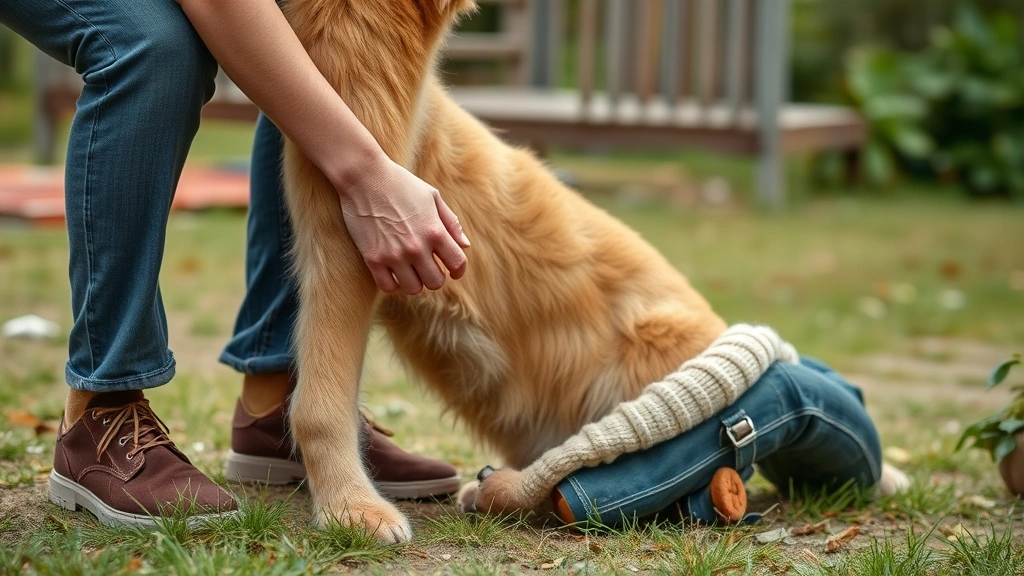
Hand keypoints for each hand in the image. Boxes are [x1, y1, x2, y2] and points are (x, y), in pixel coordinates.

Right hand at [337, 156, 469, 293]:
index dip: (458, 270)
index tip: (453, 271)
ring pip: (413, 289)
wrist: (364, 176)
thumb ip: (451, 223)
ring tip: (409, 270)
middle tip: (428, 267)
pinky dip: (392, 283)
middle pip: (435, 282)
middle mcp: (416, 247)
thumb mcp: (432, 197)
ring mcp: (394, 255)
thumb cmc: (401, 184)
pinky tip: (392, 271)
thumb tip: (465, 246)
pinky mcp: (372, 258)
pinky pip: (387, 287)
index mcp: (435, 231)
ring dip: (414, 281)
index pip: (457, 264)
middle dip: (435, 277)